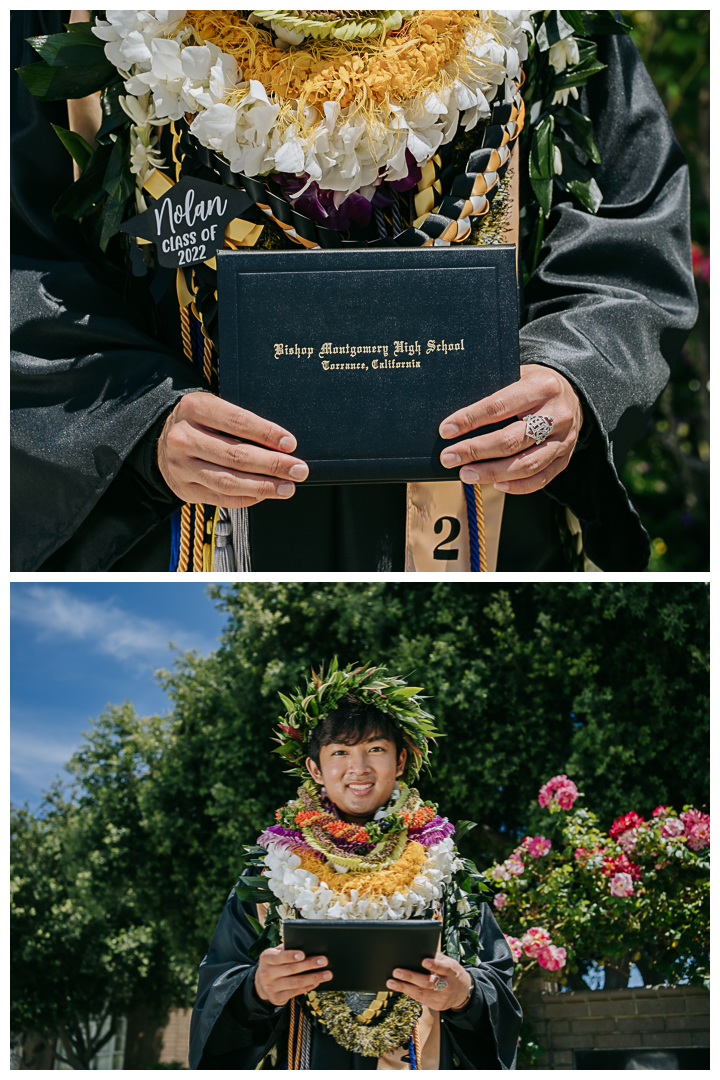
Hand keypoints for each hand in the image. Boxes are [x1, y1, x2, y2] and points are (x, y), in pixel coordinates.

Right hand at [157, 393, 308, 508]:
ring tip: (287, 487)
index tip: (290, 443)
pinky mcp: (183, 489)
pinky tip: (265, 494)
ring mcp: (181, 466)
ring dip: (264, 486)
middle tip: (298, 469)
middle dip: (273, 465)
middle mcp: (183, 437)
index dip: (267, 434)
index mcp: (194, 408)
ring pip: (229, 481)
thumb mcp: (214, 408)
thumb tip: (282, 445)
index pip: (238, 422)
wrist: (163, 440)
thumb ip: (241, 423)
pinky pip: (221, 498)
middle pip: (236, 455)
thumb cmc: (200, 422)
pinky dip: (247, 497)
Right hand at [254, 946, 332, 1006]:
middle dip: (309, 965)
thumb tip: (306, 944)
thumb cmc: (273, 963)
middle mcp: (267, 973)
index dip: (291, 956)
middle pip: (291, 969)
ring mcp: (271, 987)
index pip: (279, 957)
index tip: (304, 954)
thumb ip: (286, 948)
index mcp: (266, 958)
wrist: (260, 984)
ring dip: (314, 978)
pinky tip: (317, 982)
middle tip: (324, 961)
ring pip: (296, 982)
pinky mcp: (277, 998)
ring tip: (327, 974)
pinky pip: (296, 992)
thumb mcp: (275, 953)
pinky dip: (308, 986)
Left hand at [386, 953, 472, 1011]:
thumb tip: (417, 952)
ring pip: (422, 993)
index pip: (443, 968)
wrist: (464, 992)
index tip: (424, 961)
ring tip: (391, 982)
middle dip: (411, 977)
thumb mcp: (449, 962)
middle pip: (428, 982)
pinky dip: (409, 993)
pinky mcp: (437, 1006)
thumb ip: (436, 958)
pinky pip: (421, 999)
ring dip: (404, 987)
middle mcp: (447, 985)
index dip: (434, 965)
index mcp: (452, 971)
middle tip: (396, 972)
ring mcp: (442, 998)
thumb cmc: (452, 972)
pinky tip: (400, 988)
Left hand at [438, 364, 583, 494]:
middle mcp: (556, 414)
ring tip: (466, 474)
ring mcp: (563, 439)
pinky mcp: (565, 458)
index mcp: (541, 387)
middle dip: (475, 451)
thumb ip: (494, 393)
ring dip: (492, 473)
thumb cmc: (535, 385)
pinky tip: (496, 484)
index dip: (470, 420)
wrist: (573, 393)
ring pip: (526, 464)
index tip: (446, 430)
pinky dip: (517, 486)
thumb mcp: (518, 374)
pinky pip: (541, 478)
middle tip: (449, 457)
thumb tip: (457, 419)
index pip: (499, 406)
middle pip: (510, 440)